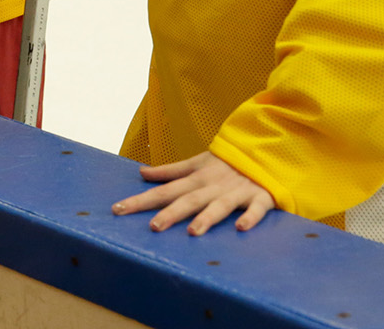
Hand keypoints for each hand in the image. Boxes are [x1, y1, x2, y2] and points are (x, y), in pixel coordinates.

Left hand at [112, 150, 275, 235]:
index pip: (163, 190)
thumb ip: (170, 171)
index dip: (141, 200)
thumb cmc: (227, 163)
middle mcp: (213, 185)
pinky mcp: (260, 197)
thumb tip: (142, 172)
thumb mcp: (197, 162)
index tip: (118, 209)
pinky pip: (256, 209)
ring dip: (207, 217)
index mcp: (196, 178)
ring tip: (193, 232)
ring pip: (219, 205)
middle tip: (153, 227)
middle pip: (188, 200)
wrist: (266, 150)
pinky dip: (250, 217)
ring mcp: (236, 191)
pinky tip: (241, 227)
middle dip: (171, 213)